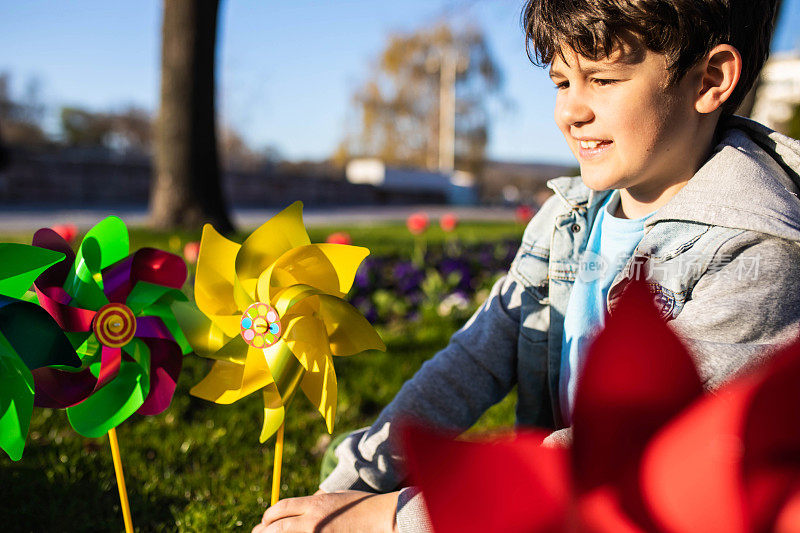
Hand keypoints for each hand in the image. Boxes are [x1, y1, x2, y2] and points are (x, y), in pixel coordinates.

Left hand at [252, 490, 398, 532]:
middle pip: (275, 527)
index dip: (269, 514)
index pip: (280, 508)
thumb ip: (312, 503)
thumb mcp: (333, 497)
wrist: (382, 519)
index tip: (265, 519)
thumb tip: (292, 512)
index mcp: (314, 504)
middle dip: (263, 530)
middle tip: (257, 532)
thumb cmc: (360, 507)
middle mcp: (311, 522)